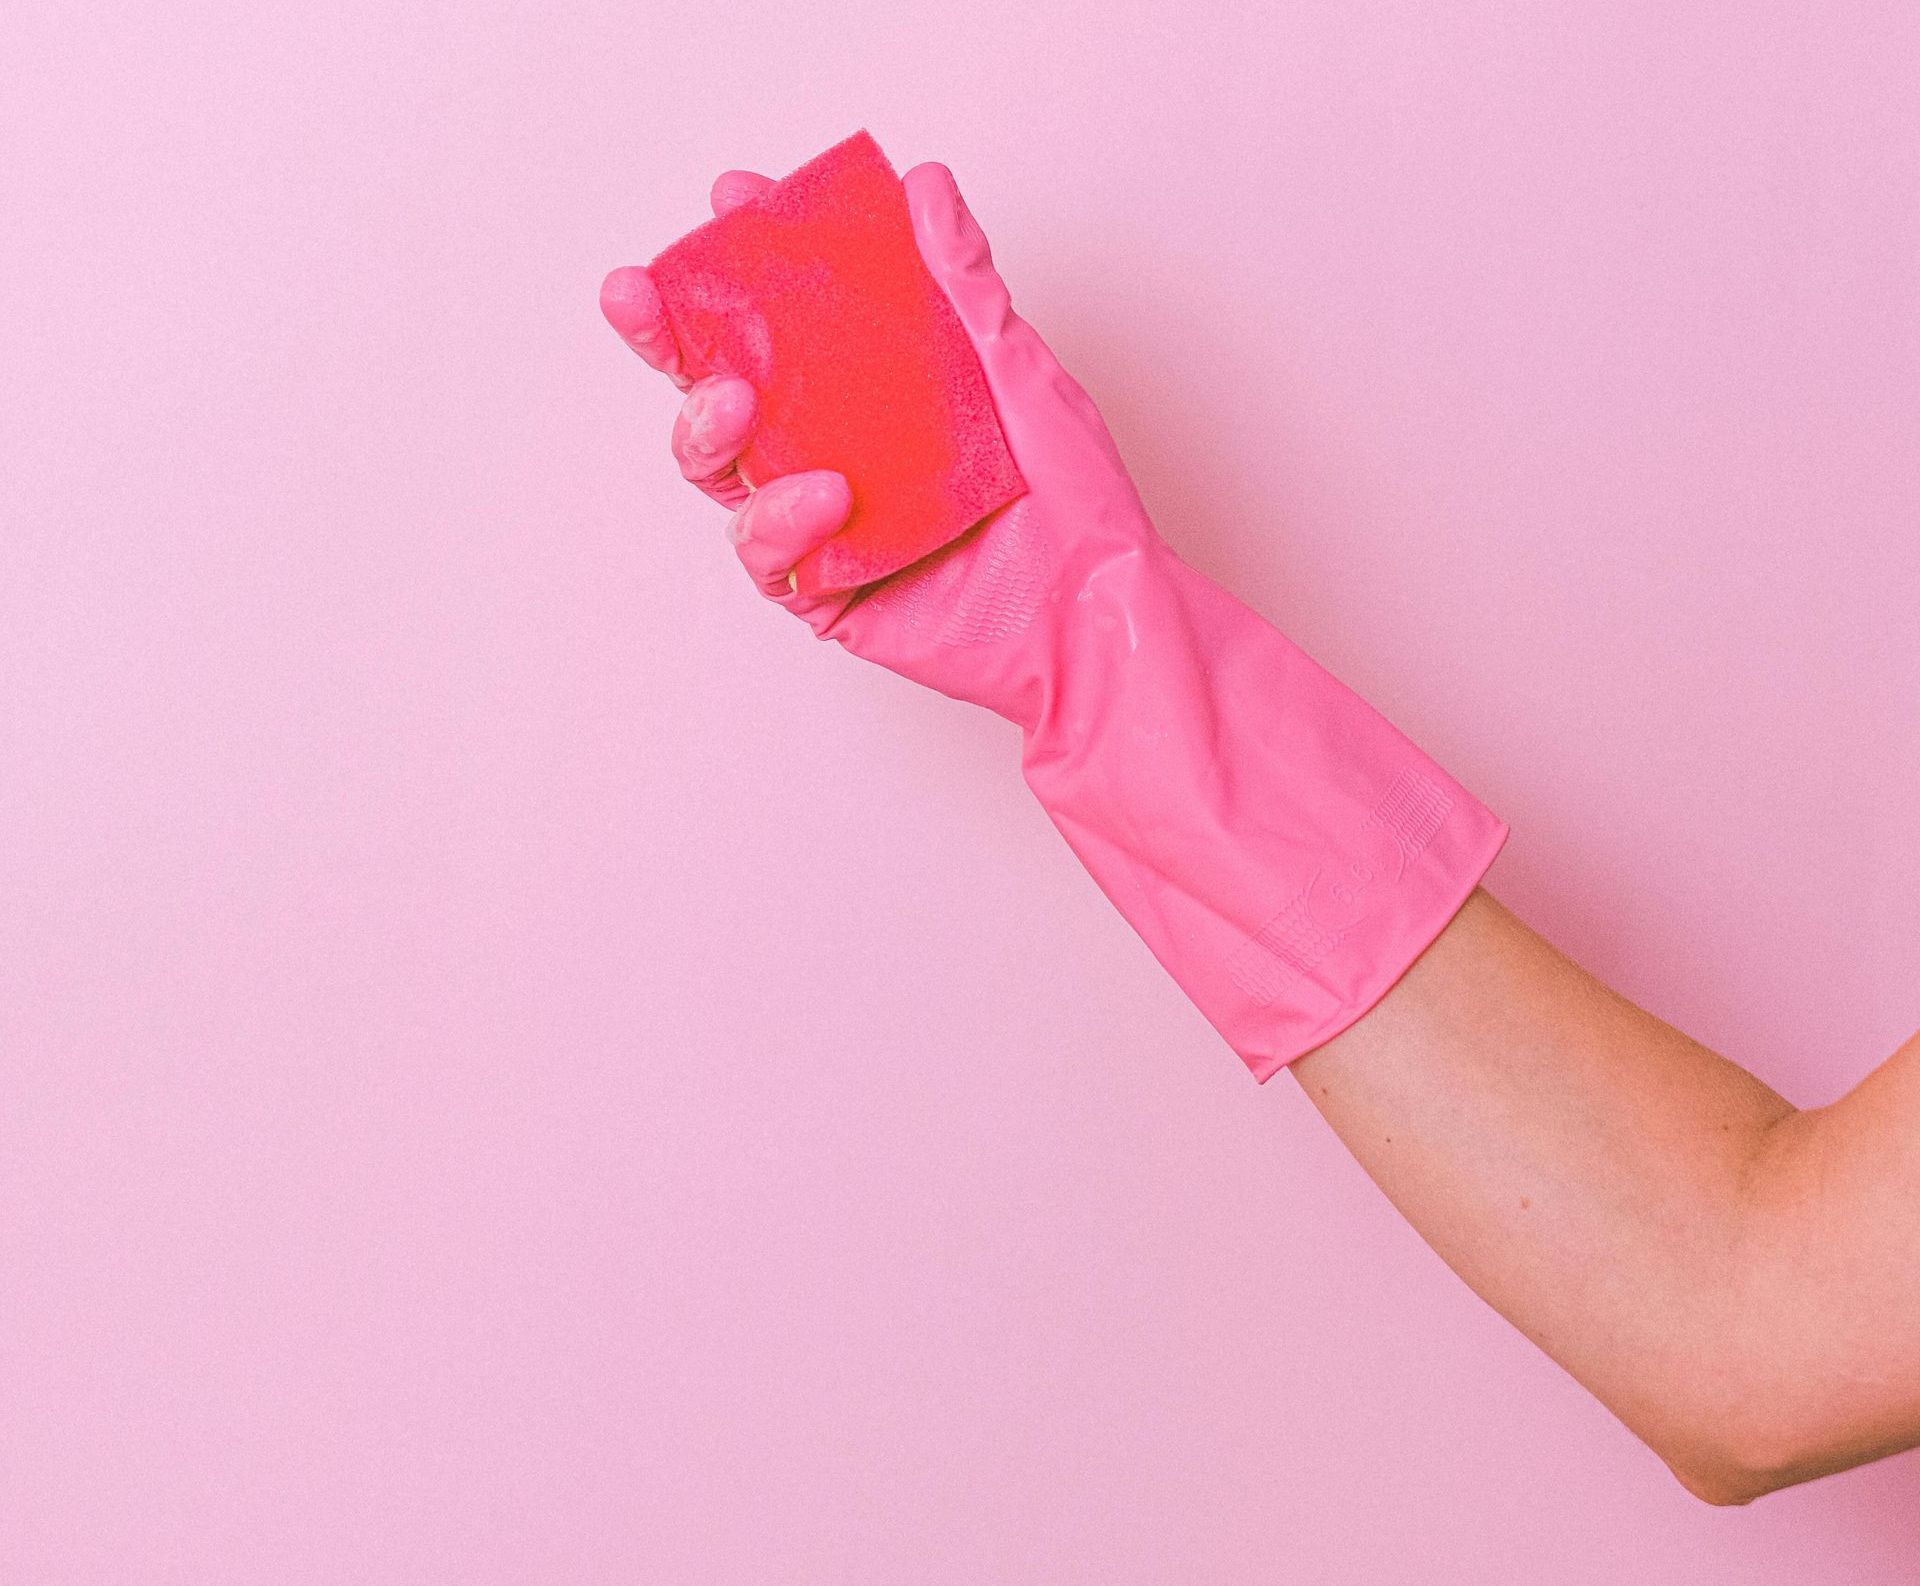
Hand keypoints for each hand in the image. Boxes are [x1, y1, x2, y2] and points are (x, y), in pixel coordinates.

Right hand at [599, 160, 1164, 730]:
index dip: (747, 260)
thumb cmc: (1076, 502)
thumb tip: (925, 187)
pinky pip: (769, 556)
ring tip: (732, 400)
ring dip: (709, 429)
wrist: (1101, 616)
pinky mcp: (826, 591)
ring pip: (725, 471)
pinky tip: (822, 494)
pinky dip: (780, 521)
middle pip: (725, 389)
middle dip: (670, 339)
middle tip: (640, 296)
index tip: (731, 199)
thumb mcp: (1019, 374)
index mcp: (876, 391)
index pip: (791, 318)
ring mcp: (826, 523)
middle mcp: (838, 450)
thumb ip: (964, 287)